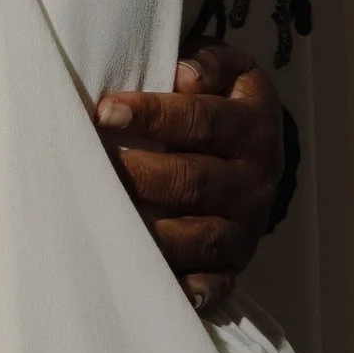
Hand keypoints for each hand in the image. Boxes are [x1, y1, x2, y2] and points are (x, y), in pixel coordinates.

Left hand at [94, 42, 286, 314]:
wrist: (261, 154)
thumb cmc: (221, 103)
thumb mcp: (229, 70)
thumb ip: (209, 62)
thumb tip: (186, 73)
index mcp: (252, 125)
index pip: (203, 120)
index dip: (154, 114)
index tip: (105, 111)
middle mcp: (254, 179)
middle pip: (195, 180)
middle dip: (140, 175)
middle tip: (92, 165)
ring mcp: (244, 226)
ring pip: (200, 237)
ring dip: (154, 234)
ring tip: (106, 223)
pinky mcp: (234, 264)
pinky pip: (216, 284)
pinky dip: (191, 290)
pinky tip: (160, 286)